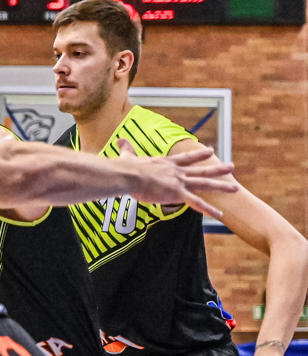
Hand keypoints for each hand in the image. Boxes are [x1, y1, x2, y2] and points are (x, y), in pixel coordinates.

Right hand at [116, 139, 235, 217]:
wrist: (129, 175)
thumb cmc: (127, 168)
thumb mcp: (128, 157)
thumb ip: (127, 150)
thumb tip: (119, 141)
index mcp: (167, 164)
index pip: (187, 158)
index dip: (199, 155)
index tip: (210, 150)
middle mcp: (177, 172)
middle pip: (202, 170)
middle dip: (218, 168)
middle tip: (232, 166)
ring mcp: (179, 182)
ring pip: (205, 184)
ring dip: (221, 186)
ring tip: (235, 188)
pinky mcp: (177, 194)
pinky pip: (196, 203)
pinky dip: (208, 209)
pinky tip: (219, 214)